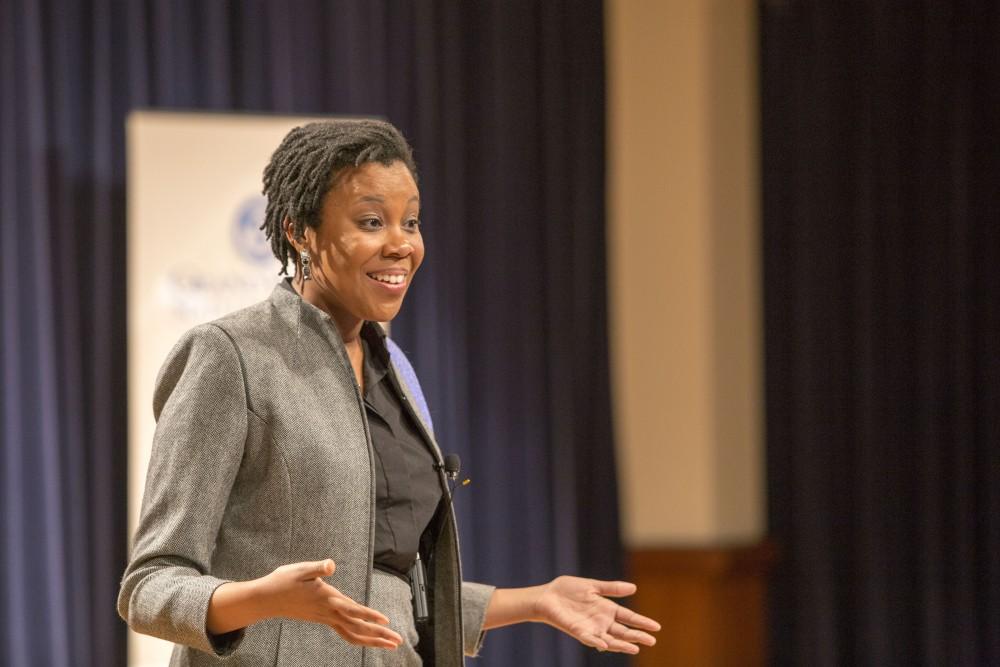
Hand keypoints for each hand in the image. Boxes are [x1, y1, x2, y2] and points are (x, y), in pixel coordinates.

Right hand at [259, 559, 402, 648]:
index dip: (369, 615)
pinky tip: (367, 638)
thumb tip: (331, 564)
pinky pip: (344, 631)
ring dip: (373, 639)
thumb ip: (318, 567)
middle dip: (379, 635)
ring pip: (353, 633)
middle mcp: (329, 612)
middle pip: (358, 627)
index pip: (352, 610)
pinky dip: (359, 636)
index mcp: (327, 599)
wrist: (266, 599)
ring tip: (390, 643)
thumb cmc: (284, 580)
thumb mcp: (301, 569)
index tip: (386, 621)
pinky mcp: (323, 619)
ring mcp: (326, 618)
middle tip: (398, 640)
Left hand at [535, 576, 659, 653]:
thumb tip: (634, 588)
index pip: (628, 617)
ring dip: (621, 644)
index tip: (656, 627)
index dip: (641, 622)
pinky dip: (597, 642)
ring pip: (609, 639)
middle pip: (623, 631)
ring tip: (634, 648)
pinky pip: (589, 638)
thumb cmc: (569, 590)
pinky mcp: (577, 630)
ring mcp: (590, 628)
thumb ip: (612, 588)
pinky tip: (606, 645)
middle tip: (652, 641)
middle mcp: (601, 621)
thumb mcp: (593, 586)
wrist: (547, 595)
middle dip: (637, 636)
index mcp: (607, 609)